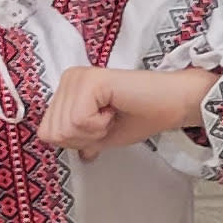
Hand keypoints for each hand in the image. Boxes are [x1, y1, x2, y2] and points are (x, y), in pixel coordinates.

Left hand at [37, 66, 216, 161]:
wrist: (174, 104)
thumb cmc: (144, 115)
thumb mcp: (102, 136)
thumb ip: (77, 140)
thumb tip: (59, 145)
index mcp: (67, 89)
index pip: (47, 133)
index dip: (76, 142)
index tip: (103, 127)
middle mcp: (68, 78)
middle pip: (53, 133)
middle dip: (85, 138)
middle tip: (110, 120)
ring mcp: (77, 77)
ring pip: (64, 128)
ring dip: (94, 132)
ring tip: (113, 114)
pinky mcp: (90, 80)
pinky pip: (78, 121)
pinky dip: (100, 126)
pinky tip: (115, 109)